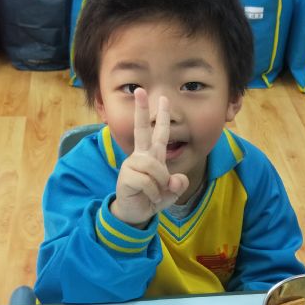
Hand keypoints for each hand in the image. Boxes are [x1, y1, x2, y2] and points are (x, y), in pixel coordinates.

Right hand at [110, 88, 188, 227]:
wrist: (136, 214)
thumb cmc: (152, 198)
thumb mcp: (171, 192)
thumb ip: (178, 184)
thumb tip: (175, 180)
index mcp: (152, 156)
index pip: (158, 133)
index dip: (161, 116)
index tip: (162, 97)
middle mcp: (141, 156)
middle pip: (141, 130)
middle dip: (141, 110)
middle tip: (139, 90)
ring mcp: (132, 165)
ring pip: (155, 167)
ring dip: (160, 184)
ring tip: (156, 194)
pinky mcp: (126, 177)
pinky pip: (148, 182)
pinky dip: (154, 194)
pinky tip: (149, 199)